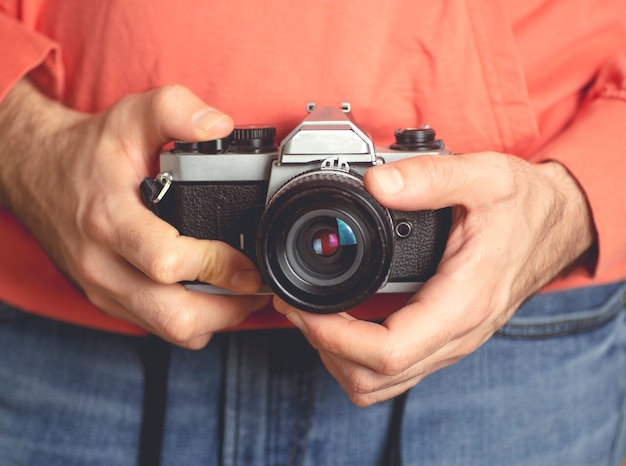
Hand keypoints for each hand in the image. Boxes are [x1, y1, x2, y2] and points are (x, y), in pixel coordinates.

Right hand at [0, 80, 267, 347]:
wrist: (37, 173)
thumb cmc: (88, 151)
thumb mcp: (131, 116)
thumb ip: (176, 110)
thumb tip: (221, 126)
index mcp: (110, 219)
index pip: (166, 261)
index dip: (217, 266)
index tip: (249, 262)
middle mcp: (103, 264)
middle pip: (173, 315)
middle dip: (227, 308)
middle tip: (255, 287)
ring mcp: (104, 288)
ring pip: (169, 330)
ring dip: (215, 319)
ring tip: (242, 294)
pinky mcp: (108, 300)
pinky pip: (157, 328)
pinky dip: (193, 322)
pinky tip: (212, 296)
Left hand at [275, 151, 594, 404]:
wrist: (554, 225)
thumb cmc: (524, 206)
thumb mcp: (484, 178)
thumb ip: (430, 177)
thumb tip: (376, 183)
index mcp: (462, 303)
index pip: (388, 352)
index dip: (333, 338)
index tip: (303, 307)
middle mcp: (456, 334)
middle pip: (375, 379)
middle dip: (323, 348)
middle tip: (297, 307)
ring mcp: (450, 342)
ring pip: (381, 385)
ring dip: (337, 358)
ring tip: (313, 317)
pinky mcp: (444, 339)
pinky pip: (394, 371)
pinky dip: (357, 357)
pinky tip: (343, 323)